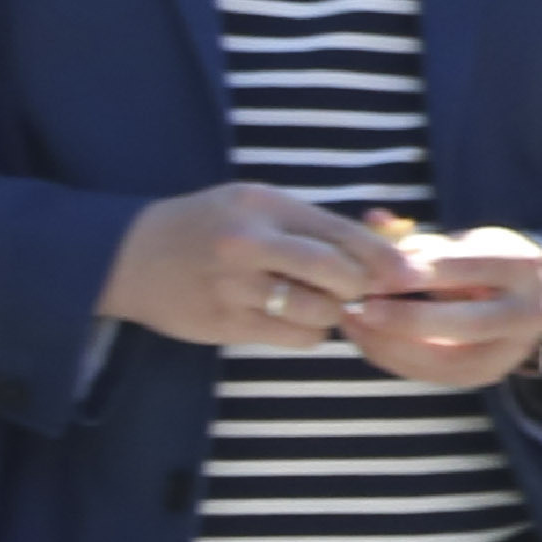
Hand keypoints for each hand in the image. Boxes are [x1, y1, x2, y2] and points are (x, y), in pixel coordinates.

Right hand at [99, 184, 414, 349]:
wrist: (129, 256)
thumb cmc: (208, 224)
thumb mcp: (258, 204)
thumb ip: (315, 223)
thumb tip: (389, 241)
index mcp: (263, 206)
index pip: (341, 234)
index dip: (384, 257)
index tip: (412, 274)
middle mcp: (248, 245)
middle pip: (336, 275)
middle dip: (361, 287)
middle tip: (362, 290)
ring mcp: (233, 288)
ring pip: (318, 313)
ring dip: (333, 313)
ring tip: (319, 301)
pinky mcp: (223, 325)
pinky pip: (292, 338)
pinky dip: (307, 332)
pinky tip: (293, 317)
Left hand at [344, 227, 541, 391]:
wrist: (531, 297)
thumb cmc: (487, 260)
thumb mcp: (466, 240)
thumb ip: (421, 238)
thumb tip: (373, 220)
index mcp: (523, 267)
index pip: (471, 269)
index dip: (424, 271)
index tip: (379, 270)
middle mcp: (527, 314)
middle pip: (465, 323)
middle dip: (407, 318)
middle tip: (362, 307)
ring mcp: (507, 352)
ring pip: (443, 358)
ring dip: (389, 341)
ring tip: (351, 320)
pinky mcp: (481, 375)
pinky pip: (428, 373)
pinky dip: (391, 355)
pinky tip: (363, 335)